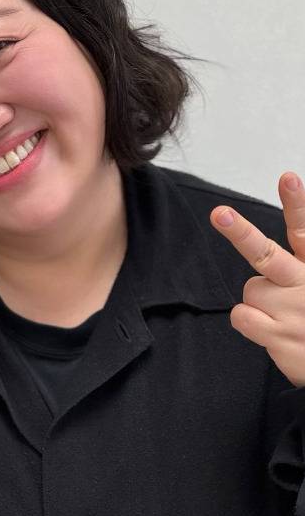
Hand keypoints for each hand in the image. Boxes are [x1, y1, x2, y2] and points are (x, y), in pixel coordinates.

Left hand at [210, 172, 304, 387]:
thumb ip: (299, 262)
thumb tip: (266, 263)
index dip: (297, 203)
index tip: (287, 178)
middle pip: (266, 254)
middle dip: (240, 233)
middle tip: (219, 213)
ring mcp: (293, 313)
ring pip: (250, 289)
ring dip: (261, 302)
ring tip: (285, 316)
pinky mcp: (280, 337)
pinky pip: (242, 316)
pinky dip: (251, 323)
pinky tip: (274, 331)